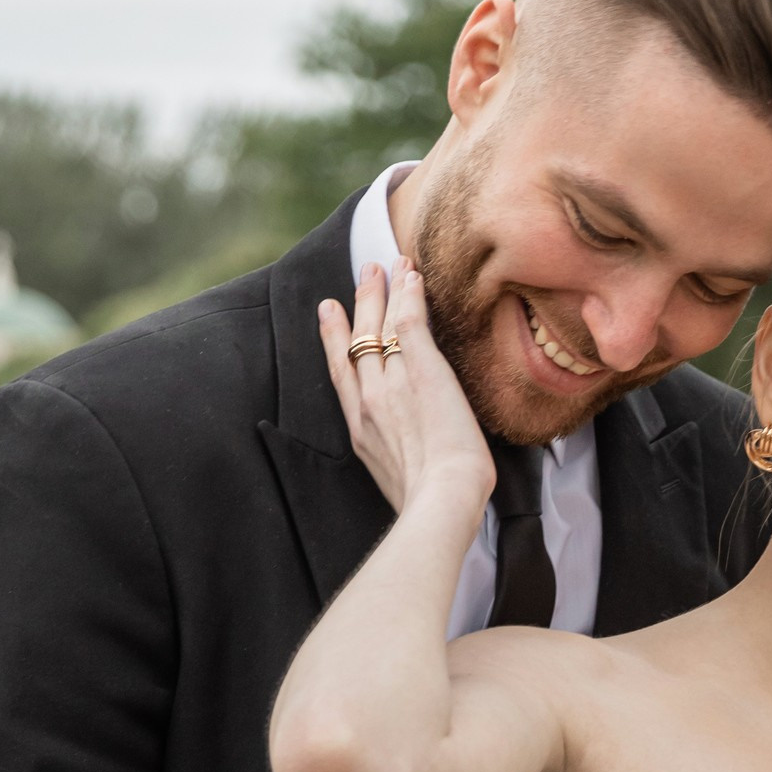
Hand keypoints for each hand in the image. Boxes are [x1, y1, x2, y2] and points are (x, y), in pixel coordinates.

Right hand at [318, 260, 492, 516]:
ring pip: (384, 325)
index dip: (333, 339)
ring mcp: (392, 382)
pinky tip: (411, 276)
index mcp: (361, 431)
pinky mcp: (421, 369)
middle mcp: (370, 400)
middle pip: (358, 341)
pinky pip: (410, 322)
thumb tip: (411, 469)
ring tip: (387, 265)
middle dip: (359, 304)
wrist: (442, 499)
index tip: (329, 312)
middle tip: (363, 274)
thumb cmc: (430, 505)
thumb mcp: (398, 485)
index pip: (342, 375)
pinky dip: (409, 295)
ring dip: (384, 291)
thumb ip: (396, 463)